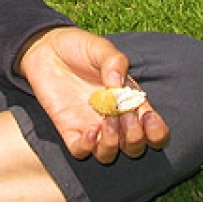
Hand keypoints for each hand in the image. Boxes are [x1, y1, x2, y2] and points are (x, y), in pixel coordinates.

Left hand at [15, 27, 169, 163]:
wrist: (46, 48)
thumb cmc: (79, 47)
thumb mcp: (101, 48)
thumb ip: (115, 63)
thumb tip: (118, 86)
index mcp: (129, 101)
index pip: (153, 130)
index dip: (156, 132)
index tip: (147, 117)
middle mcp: (113, 118)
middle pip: (134, 147)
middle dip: (135, 138)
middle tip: (124, 117)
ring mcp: (91, 126)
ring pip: (109, 154)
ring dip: (112, 145)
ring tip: (107, 122)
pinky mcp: (69, 129)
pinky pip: (81, 152)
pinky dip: (87, 147)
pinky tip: (88, 130)